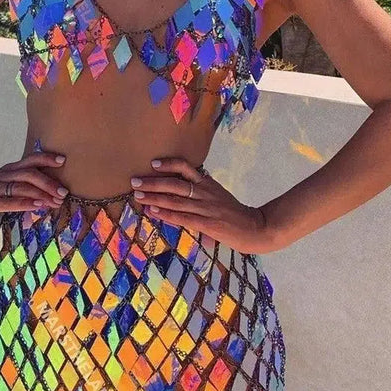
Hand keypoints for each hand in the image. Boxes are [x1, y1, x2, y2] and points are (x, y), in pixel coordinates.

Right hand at [0, 151, 68, 228]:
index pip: (30, 160)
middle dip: (49, 182)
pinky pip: (9, 201)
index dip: (46, 158)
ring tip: (56, 201)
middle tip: (63, 192)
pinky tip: (37, 205)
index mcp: (8, 171)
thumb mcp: (4, 188)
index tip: (63, 160)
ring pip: (22, 186)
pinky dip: (25, 202)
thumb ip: (22, 187)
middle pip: (29, 173)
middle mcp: (2, 176)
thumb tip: (49, 193)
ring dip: (41, 193)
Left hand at [130, 157, 274, 254]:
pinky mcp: (207, 224)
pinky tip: (153, 212)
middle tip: (134, 181)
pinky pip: (182, 217)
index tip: (153, 163)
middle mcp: (205, 193)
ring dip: (154, 198)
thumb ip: (203, 191)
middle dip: (152, 182)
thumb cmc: (235, 213)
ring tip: (138, 196)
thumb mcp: (219, 196)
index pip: (186, 168)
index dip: (169, 164)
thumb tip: (183, 187)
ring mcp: (206, 208)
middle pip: (174, 184)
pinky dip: (166, 214)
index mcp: (208, 184)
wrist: (257, 227)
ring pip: (175, 201)